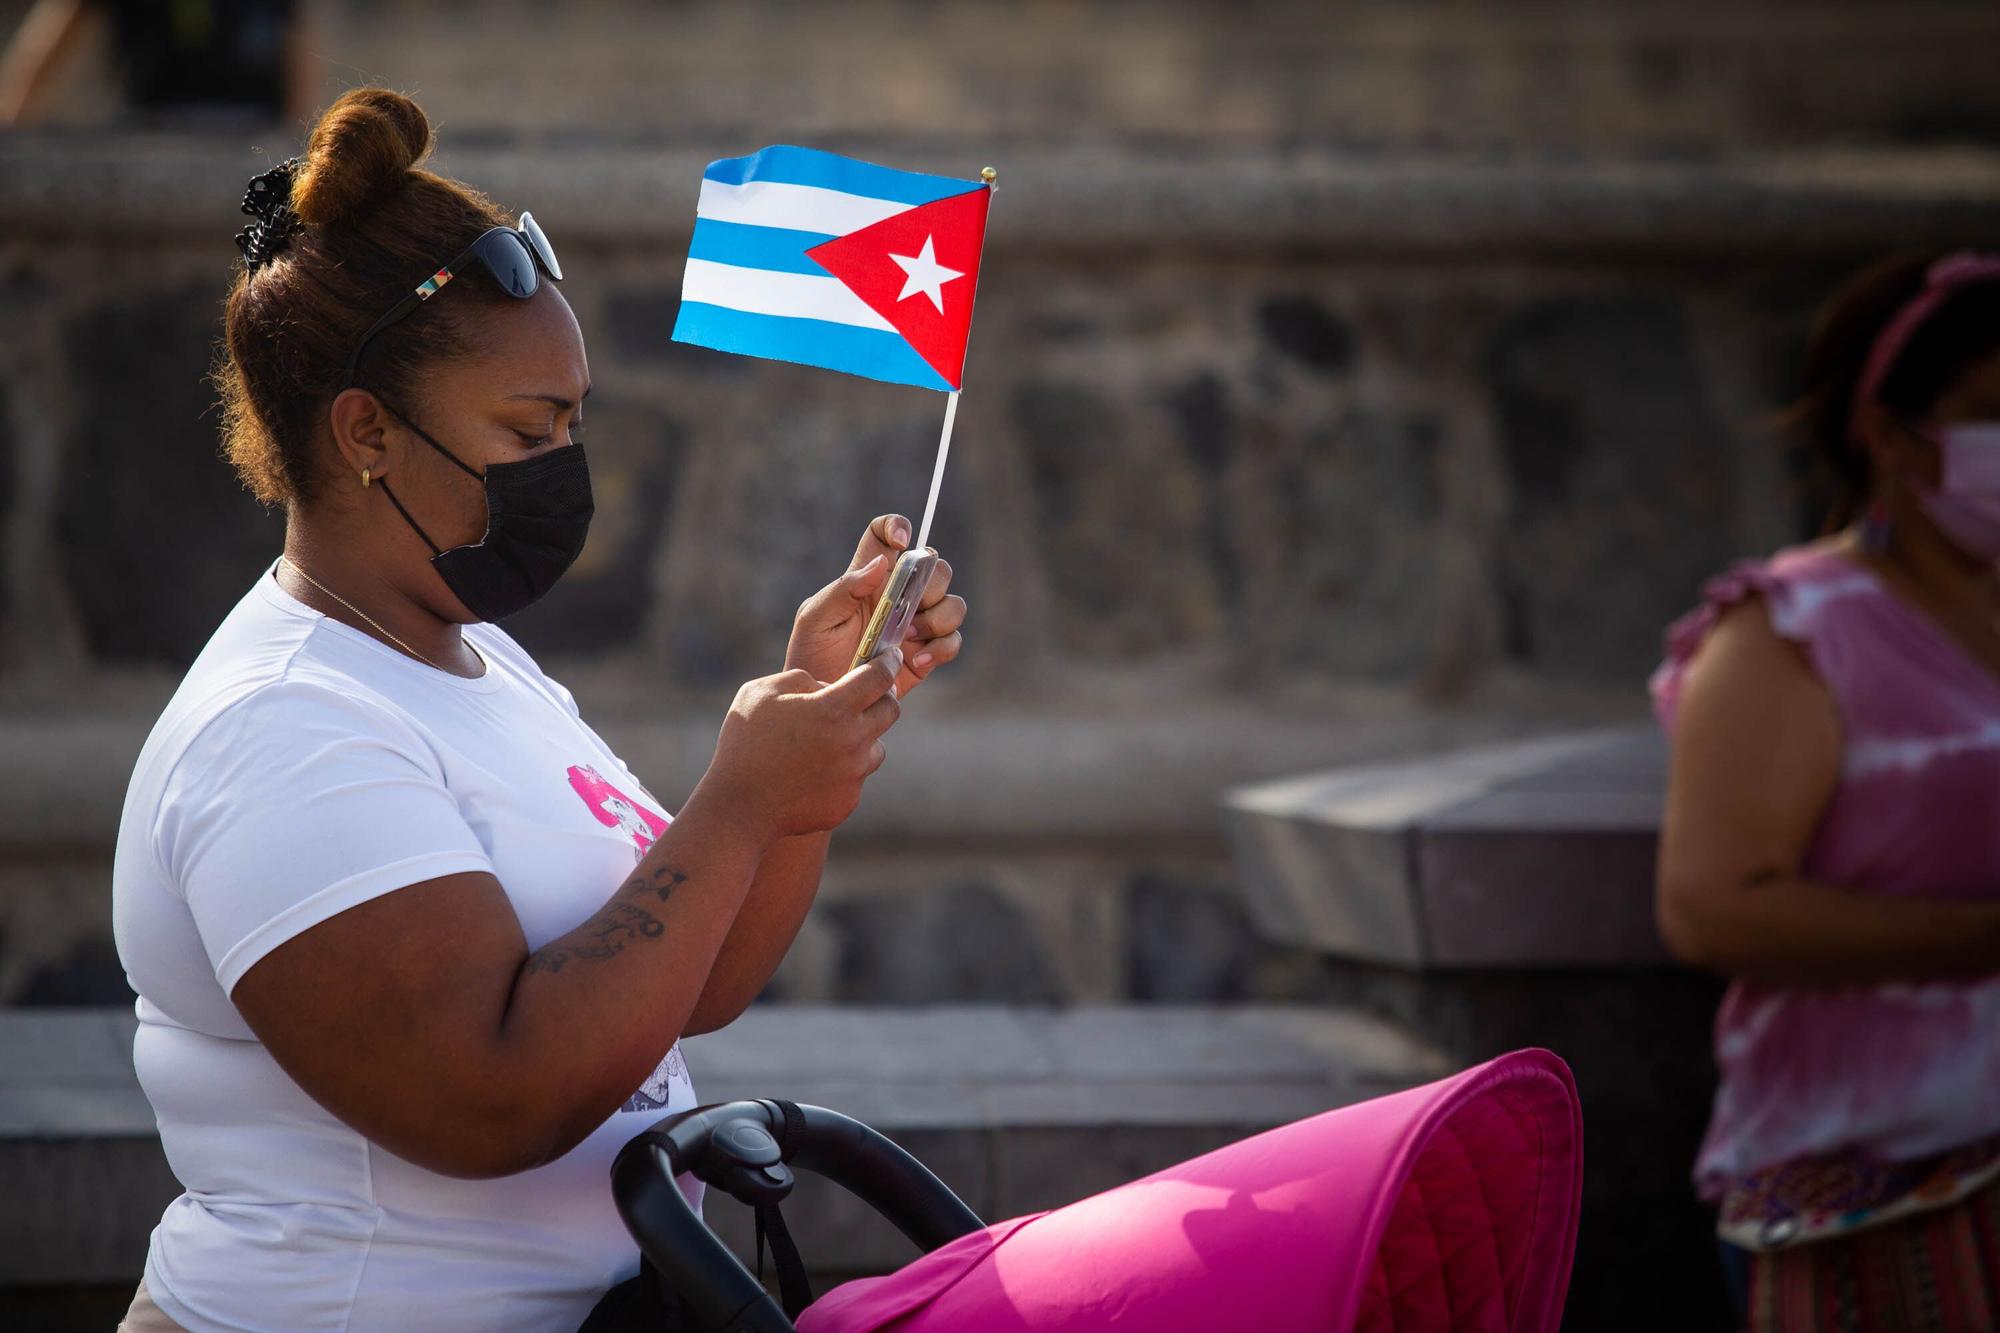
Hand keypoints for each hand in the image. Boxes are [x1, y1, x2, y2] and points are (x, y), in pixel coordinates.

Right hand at [697, 649, 902, 844]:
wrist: (739, 807)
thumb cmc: (744, 744)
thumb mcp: (762, 693)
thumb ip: (801, 679)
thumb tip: (827, 687)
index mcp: (833, 709)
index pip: (878, 678)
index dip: (888, 663)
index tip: (891, 657)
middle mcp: (852, 741)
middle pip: (890, 711)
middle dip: (883, 698)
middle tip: (867, 696)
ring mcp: (853, 775)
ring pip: (875, 747)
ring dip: (861, 738)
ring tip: (827, 741)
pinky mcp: (848, 801)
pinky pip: (856, 778)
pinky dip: (842, 770)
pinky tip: (813, 772)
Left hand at [785, 513, 967, 696]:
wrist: (824, 700)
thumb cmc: (811, 655)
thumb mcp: (815, 618)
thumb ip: (844, 588)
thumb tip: (880, 563)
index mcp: (868, 578)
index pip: (885, 536)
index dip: (897, 526)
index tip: (901, 542)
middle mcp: (898, 596)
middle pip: (935, 567)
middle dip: (932, 582)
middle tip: (910, 605)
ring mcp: (915, 625)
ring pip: (953, 604)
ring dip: (938, 618)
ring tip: (908, 639)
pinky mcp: (926, 654)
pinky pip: (952, 641)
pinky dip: (941, 649)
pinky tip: (916, 662)